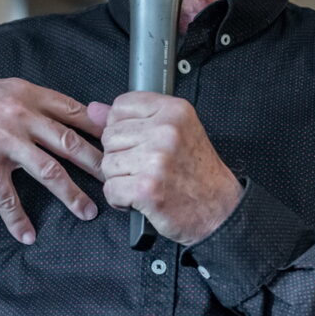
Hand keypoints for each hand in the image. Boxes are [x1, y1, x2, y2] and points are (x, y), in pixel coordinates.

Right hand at [0, 77, 103, 243]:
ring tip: (88, 211)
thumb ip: (39, 102)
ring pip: (48, 170)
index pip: (75, 112)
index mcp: (31, 95)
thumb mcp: (9, 88)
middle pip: (70, 142)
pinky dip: (18, 219)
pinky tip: (29, 235)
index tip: (119, 143)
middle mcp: (22, 117)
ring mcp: (5, 141)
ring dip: (71, 194)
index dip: (100, 129)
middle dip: (97, 163)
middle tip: (116, 180)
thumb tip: (72, 115)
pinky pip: (7, 197)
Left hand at [89, 93, 243, 245]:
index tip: (137, 141)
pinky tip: (141, 198)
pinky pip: (110, 190)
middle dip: (121, 156)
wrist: (220, 210)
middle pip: (109, 136)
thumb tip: (94, 109)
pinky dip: (121, 200)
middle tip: (145, 167)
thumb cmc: (198, 172)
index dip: (122, 126)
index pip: (121, 106)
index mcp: (174, 111)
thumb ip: (134, 118)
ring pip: (107, 163)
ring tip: (145, 182)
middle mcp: (166, 130)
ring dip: (120, 179)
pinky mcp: (146, 188)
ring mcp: (156, 158)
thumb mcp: (175, 132)